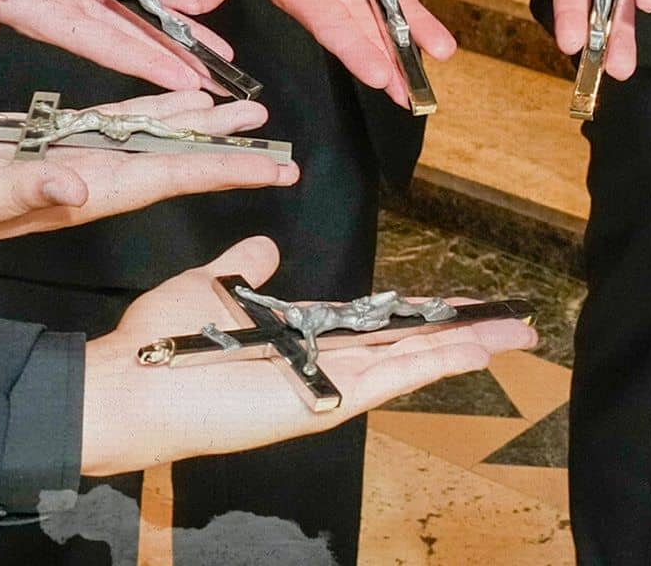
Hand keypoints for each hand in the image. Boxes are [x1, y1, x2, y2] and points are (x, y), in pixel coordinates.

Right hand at [0, 0, 226, 93]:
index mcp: (42, 17)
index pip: (102, 45)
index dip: (143, 62)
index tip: (181, 81)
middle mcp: (70, 10)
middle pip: (132, 39)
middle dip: (175, 59)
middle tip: (221, 81)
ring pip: (139, 15)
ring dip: (178, 33)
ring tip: (219, 54)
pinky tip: (193, 6)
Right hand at [0, 90, 297, 251]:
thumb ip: (27, 191)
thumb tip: (78, 189)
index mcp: (87, 191)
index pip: (171, 178)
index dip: (225, 173)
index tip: (275, 172)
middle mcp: (96, 176)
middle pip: (179, 160)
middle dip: (233, 156)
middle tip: (286, 152)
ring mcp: (81, 155)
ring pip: (159, 137)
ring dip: (206, 127)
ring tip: (253, 116)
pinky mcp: (60, 134)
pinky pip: (123, 119)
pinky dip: (159, 107)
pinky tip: (190, 97)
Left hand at [79, 236, 538, 474]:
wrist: (132, 382)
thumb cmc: (162, 338)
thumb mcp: (212, 285)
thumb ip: (245, 269)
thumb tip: (266, 248)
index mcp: (306, 336)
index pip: (381, 324)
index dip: (426, 314)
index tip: (465, 304)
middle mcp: (327, 362)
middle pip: (412, 344)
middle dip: (467, 334)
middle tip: (518, 325)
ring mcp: (329, 384)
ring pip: (414, 361)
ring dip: (466, 347)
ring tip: (515, 335)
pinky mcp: (324, 401)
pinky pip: (391, 379)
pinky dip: (434, 366)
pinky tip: (474, 353)